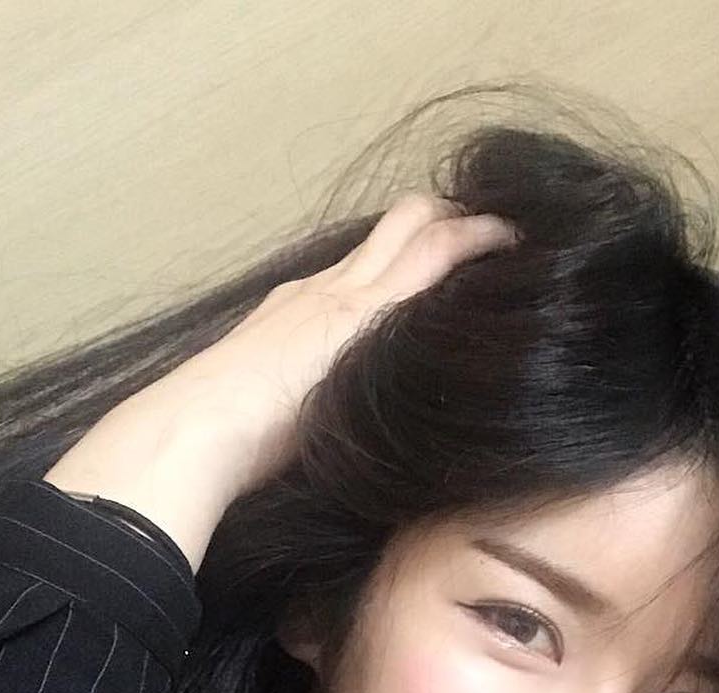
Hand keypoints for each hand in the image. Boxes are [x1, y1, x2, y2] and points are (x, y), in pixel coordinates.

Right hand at [45, 194, 518, 523]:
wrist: (198, 430)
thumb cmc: (223, 446)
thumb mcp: (274, 417)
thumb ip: (306, 410)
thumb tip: (327, 444)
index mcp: (297, 311)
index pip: (363, 266)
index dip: (407, 255)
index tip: (446, 263)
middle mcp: (323, 288)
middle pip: (397, 228)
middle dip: (449, 219)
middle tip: (501, 231)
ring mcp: (346, 294)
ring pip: (420, 226)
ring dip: (472, 225)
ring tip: (519, 233)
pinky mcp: (366, 311)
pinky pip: (438, 255)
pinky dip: (480, 244)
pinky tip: (520, 250)